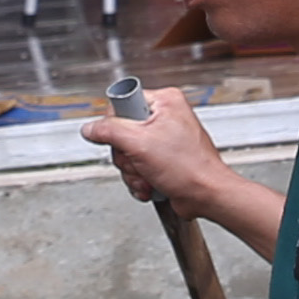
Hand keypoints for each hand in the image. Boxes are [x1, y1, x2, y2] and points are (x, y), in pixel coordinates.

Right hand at [95, 80, 239, 216]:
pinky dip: (140, 180)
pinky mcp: (162, 159)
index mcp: (165, 102)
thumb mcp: (140, 144)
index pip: (122, 104)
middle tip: (141, 161)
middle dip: (127, 156)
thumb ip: (109, 131)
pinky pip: (137, 167)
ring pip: (127, 153)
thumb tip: (91, 128)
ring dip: (133, 172)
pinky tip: (151, 184)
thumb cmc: (190, 168)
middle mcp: (165, 117)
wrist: (207, 196)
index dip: (118, 126)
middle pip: (121, 133)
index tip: (129, 139)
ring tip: (149, 176)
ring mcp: (163, 139)